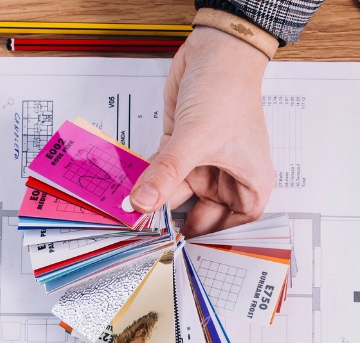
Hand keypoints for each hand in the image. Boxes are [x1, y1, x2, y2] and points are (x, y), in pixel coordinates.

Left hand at [130, 26, 274, 236]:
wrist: (215, 49)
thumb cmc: (228, 90)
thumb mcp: (196, 139)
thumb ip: (166, 174)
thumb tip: (141, 203)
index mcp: (250, 182)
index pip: (236, 226)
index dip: (216, 243)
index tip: (190, 256)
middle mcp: (227, 178)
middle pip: (202, 216)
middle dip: (179, 227)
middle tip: (155, 243)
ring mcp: (202, 165)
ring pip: (177, 196)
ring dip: (156, 204)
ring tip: (134, 220)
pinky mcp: (179, 151)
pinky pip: (161, 176)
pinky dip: (147, 183)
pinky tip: (129, 194)